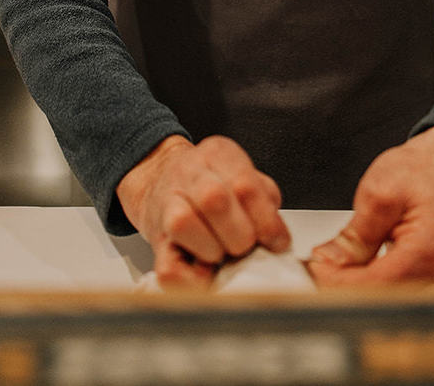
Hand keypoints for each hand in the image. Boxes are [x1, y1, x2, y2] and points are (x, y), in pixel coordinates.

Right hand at [116, 134, 290, 287]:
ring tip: (221, 255)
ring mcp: (166, 203)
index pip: (245, 185)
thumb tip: (277, 237)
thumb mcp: (242, 175)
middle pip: (214, 200)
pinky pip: (167, 267)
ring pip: (183, 223)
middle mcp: (189, 173)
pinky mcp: (155, 239)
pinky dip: (190, 279)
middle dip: (240, 236)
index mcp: (218, 154)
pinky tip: (204, 272)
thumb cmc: (211, 183)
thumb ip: (264, 198)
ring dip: (212, 251)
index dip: (266, 221)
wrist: (159, 178)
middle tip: (246, 248)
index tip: (277, 243)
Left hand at [307, 126, 433, 285]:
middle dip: (344, 287)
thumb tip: (330, 263)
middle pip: (383, 300)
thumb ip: (355, 236)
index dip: (338, 281)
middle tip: (320, 266)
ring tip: (335, 265)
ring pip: (388, 301)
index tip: (315, 269)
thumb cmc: (421, 172)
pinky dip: (372, 286)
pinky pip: (398, 295)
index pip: (376, 284)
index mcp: (430, 250)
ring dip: (357, 288)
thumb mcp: (378, 193)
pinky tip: (355, 271)